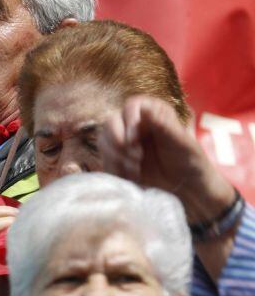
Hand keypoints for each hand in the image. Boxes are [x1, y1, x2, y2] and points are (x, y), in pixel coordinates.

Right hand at [99, 96, 234, 223]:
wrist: (186, 189)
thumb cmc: (191, 163)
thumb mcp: (183, 144)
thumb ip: (166, 127)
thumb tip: (148, 111)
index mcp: (155, 114)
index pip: (132, 106)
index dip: (129, 121)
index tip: (133, 141)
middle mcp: (137, 124)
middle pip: (111, 121)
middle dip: (118, 141)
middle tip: (135, 158)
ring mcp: (124, 141)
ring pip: (103, 140)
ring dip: (115, 156)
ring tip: (135, 170)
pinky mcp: (117, 158)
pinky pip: (105, 159)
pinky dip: (114, 168)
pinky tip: (131, 177)